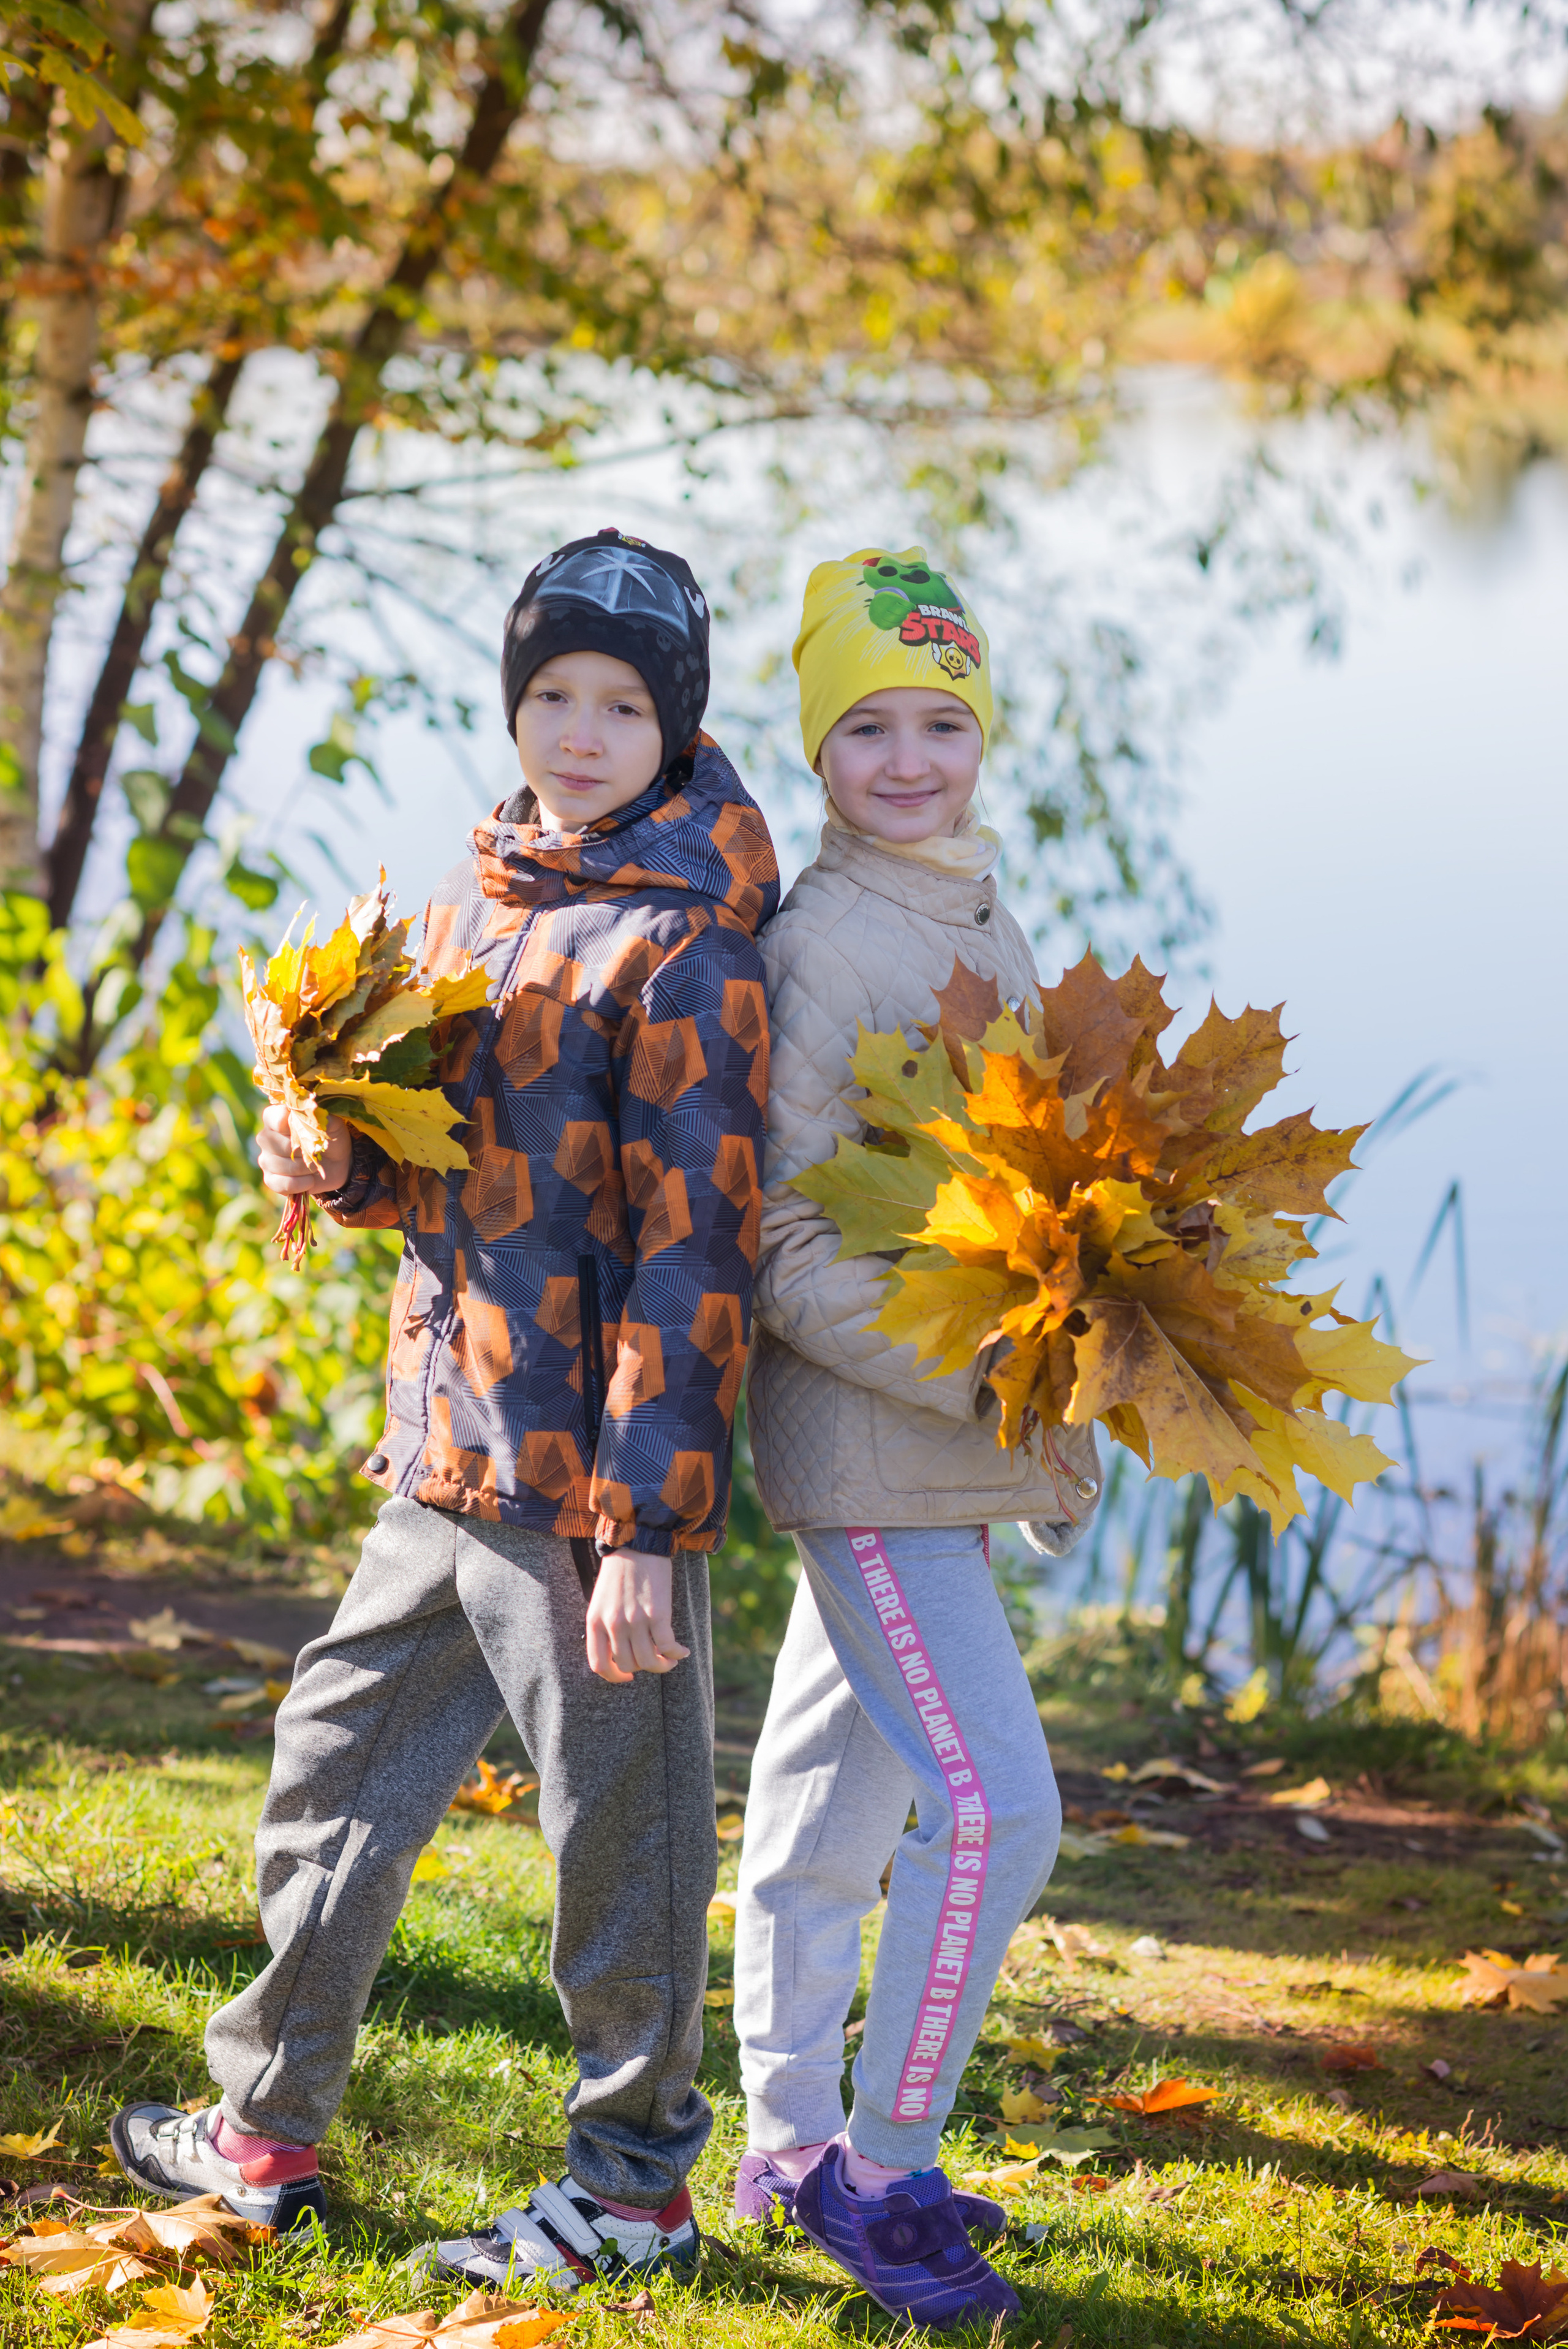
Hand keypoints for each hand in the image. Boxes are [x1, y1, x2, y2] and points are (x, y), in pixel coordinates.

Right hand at [258, 1103, 350, 1198]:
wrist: (336, 1164)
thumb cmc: (330, 1138)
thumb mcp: (333, 1125)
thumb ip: (323, 1118)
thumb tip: (315, 1114)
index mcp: (276, 1117)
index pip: (272, 1118)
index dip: (289, 1125)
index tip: (305, 1130)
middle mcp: (266, 1137)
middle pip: (277, 1144)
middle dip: (302, 1151)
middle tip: (315, 1152)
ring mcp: (266, 1159)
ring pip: (279, 1165)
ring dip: (304, 1168)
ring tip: (314, 1166)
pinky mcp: (270, 1179)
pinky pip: (280, 1183)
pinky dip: (300, 1184)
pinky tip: (310, 1180)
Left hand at [585, 1548, 689, 1682]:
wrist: (637, 1544)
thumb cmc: (619, 1571)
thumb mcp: (601, 1601)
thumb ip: (605, 1626)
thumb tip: (619, 1654)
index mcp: (594, 1621)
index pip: (599, 1665)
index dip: (614, 1677)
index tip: (627, 1677)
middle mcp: (613, 1624)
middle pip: (628, 1665)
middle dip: (643, 1668)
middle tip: (653, 1660)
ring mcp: (635, 1620)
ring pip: (649, 1661)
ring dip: (662, 1665)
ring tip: (670, 1660)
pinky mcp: (657, 1614)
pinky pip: (667, 1646)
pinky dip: (676, 1653)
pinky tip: (682, 1651)